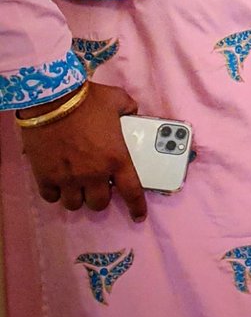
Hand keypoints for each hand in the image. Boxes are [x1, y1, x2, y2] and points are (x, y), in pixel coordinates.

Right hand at [18, 81, 147, 219]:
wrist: (53, 100)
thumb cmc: (89, 100)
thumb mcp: (118, 100)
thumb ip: (130, 109)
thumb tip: (132, 112)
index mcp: (117, 158)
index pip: (132, 191)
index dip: (137, 207)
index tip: (139, 216)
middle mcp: (94, 174)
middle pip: (99, 204)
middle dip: (101, 199)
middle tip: (99, 187)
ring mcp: (68, 178)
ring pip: (74, 205)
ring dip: (78, 198)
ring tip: (78, 186)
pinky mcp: (45, 177)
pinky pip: (51, 197)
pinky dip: (56, 193)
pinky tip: (58, 183)